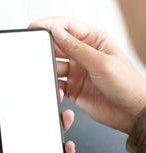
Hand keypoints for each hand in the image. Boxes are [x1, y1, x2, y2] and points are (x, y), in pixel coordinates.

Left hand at [0, 93, 74, 152]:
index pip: (12, 118)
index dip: (22, 105)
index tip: (32, 93)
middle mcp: (10, 150)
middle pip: (32, 128)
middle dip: (44, 114)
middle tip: (54, 100)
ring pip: (45, 144)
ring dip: (58, 130)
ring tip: (66, 116)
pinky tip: (69, 145)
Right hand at [29, 17, 145, 133]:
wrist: (131, 113)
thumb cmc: (127, 84)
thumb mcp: (101, 62)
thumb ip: (76, 48)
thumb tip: (57, 32)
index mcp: (94, 41)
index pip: (68, 26)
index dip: (51, 25)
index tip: (36, 28)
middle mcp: (83, 55)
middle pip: (58, 45)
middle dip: (46, 48)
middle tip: (35, 51)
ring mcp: (76, 71)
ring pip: (54, 65)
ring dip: (48, 69)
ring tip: (46, 73)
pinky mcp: (71, 87)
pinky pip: (55, 84)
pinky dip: (52, 86)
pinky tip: (55, 88)